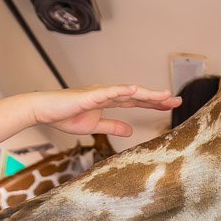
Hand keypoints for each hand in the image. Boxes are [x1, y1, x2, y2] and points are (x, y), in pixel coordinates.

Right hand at [28, 84, 180, 137]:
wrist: (43, 111)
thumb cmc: (65, 116)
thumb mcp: (94, 126)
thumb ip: (112, 126)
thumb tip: (130, 130)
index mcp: (109, 99)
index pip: (137, 101)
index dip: (154, 102)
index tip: (171, 105)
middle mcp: (107, 93)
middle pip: (137, 95)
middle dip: (157, 97)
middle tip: (177, 100)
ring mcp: (99, 92)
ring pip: (127, 92)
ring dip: (146, 93)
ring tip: (164, 95)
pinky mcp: (89, 95)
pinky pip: (108, 92)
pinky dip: (122, 90)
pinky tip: (135, 90)